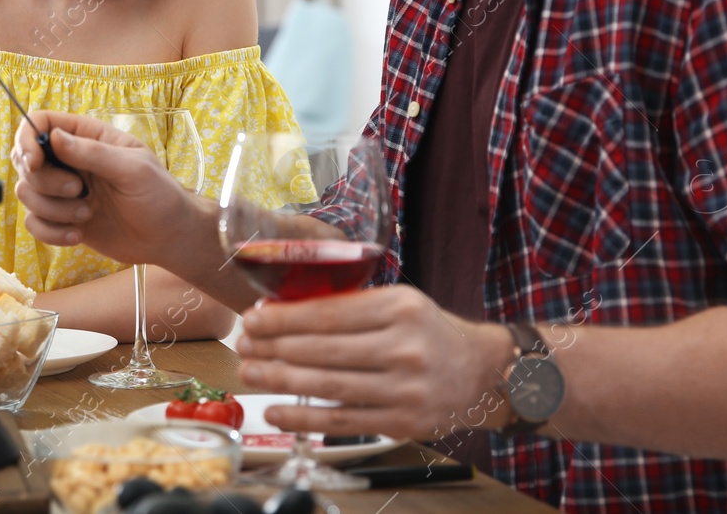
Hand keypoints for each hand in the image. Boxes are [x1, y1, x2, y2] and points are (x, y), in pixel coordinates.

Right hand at [12, 110, 201, 266]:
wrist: (168, 238)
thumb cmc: (159, 195)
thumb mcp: (133, 168)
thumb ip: (93, 152)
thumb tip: (54, 137)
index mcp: (87, 137)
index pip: (41, 123)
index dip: (27, 140)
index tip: (35, 163)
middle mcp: (69, 161)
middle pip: (25, 161)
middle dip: (46, 182)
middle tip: (79, 191)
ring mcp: (63, 192)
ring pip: (26, 194)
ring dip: (53, 210)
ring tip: (87, 214)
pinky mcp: (62, 219)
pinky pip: (34, 223)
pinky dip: (51, 233)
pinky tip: (78, 236)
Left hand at [235, 284, 514, 441]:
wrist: (483, 373)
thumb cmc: (430, 332)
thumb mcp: (400, 303)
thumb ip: (352, 306)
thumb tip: (284, 310)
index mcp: (400, 308)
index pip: (329, 313)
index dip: (285, 317)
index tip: (253, 317)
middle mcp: (404, 347)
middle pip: (323, 349)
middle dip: (274, 347)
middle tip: (243, 344)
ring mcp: (404, 388)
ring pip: (329, 386)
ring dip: (281, 380)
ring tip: (250, 373)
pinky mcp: (402, 422)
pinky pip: (343, 421)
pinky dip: (303, 417)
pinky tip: (275, 411)